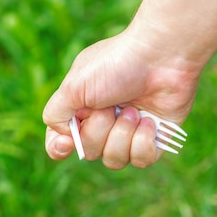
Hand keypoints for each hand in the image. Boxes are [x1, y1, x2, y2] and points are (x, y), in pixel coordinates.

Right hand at [42, 28, 200, 168]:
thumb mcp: (74, 86)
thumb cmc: (116, 65)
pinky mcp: (156, 138)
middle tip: (111, 105)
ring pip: (114, 161)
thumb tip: (62, 136)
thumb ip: (56, 114)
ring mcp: (130, 132)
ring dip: (122, 134)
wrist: (161, 55)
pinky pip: (141, 161)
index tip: (68, 141)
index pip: (62, 142)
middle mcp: (105, 123)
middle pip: (90, 153)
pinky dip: (143, 142)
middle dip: (99, 130)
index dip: (60, 148)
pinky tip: (149, 121)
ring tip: (133, 110)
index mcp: (82, 108)